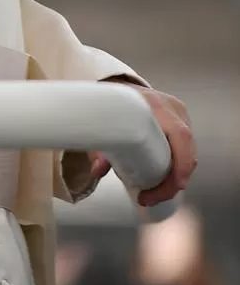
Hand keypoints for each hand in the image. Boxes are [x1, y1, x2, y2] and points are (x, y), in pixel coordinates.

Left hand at [89, 82, 196, 206]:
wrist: (119, 85)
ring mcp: (179, 115)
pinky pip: (185, 151)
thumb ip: (99, 146)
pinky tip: (161, 182)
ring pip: (188, 154)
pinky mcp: (181, 123)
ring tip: (151, 194)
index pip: (180, 135)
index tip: (176, 185)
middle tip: (150, 198)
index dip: (182, 162)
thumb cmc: (113, 103)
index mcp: (154, 104)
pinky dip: (176, 169)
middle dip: (173, 181)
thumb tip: (96, 171)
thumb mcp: (105, 119)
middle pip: (187, 150)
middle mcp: (172, 109)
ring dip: (174, 179)